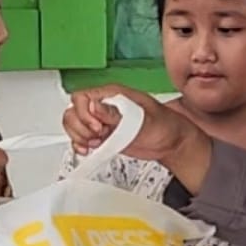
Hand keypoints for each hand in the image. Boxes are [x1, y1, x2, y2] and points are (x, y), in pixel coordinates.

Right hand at [62, 84, 196, 163]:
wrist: (172, 143)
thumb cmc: (164, 125)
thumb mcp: (142, 119)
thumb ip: (116, 114)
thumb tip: (94, 106)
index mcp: (112, 95)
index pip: (82, 98)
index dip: (84, 114)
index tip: (98, 128)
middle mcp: (104, 106)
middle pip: (73, 112)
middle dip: (80, 128)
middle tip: (98, 136)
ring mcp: (102, 121)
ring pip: (74, 125)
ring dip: (79, 137)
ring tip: (95, 144)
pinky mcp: (103, 136)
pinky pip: (81, 138)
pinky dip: (80, 145)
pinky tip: (89, 150)